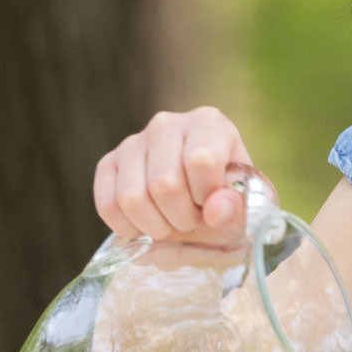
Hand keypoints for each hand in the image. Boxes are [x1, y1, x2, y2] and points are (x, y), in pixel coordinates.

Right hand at [94, 107, 253, 245]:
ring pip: (132, 198)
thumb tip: (215, 211)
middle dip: (181, 217)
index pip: (200, 161)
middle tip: (193, 219)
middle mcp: (166, 124)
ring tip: (171, 221)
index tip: (213, 204)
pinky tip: (147, 224)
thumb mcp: (243, 208)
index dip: (207, 196)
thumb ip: (236, 208)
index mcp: (208, 123)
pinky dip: (128, 228)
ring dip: (156, 226)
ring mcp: (132, 142)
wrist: (200, 209)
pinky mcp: (108, 164)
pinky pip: (108, 205)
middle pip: (164, 184)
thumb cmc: (226, 203)